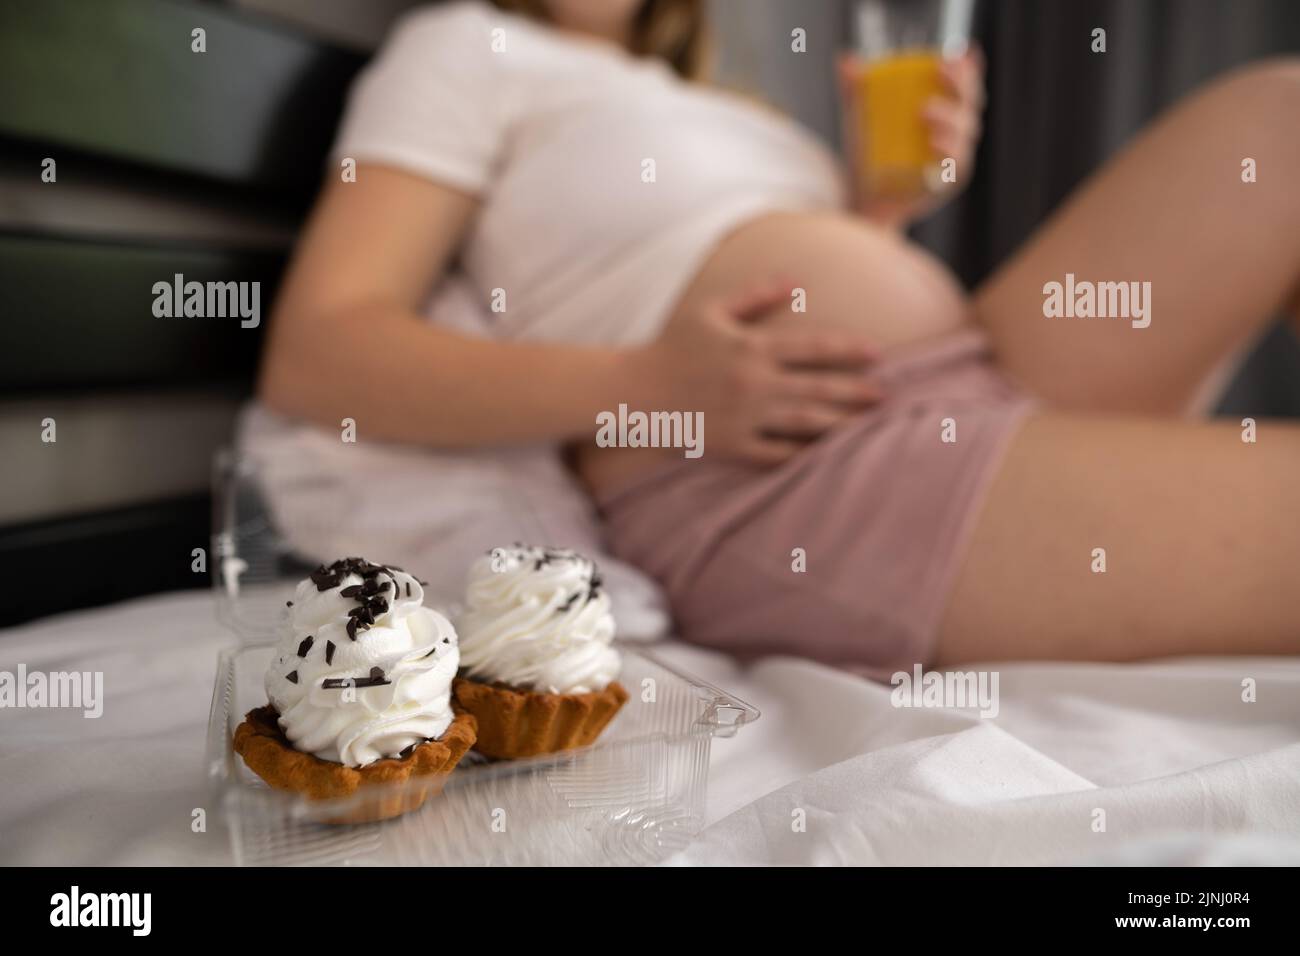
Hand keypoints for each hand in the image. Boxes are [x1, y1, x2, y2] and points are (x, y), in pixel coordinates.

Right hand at [629, 280, 881, 465]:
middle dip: (856, 392)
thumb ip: (754, 296)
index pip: (812, 346)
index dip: (848, 349)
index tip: (877, 354)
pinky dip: (800, 456)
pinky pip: (775, 454)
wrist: (633, 393)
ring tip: (866, 427)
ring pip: (803, 422)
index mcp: (751, 347)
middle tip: (886, 397)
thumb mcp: (710, 311)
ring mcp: (744, 417)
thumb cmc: (671, 347)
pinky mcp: (732, 445)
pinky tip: (823, 457)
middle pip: (817, 387)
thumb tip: (793, 280)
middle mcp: (753, 383)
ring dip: (838, 424)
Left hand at [839, 46, 985, 227]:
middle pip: (970, 102)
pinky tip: (934, 142)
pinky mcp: (948, 181)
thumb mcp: (860, 121)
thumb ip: (855, 91)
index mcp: (942, 111)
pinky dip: (949, 150)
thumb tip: (847, 63)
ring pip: (966, 131)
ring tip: (924, 111)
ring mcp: (953, 157)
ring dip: (950, 117)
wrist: (862, 199)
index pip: (961, 84)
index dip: (964, 68)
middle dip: (960, 82)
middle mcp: (954, 132)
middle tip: (939, 70)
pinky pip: (956, 163)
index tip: (950, 54)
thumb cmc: (868, 157)